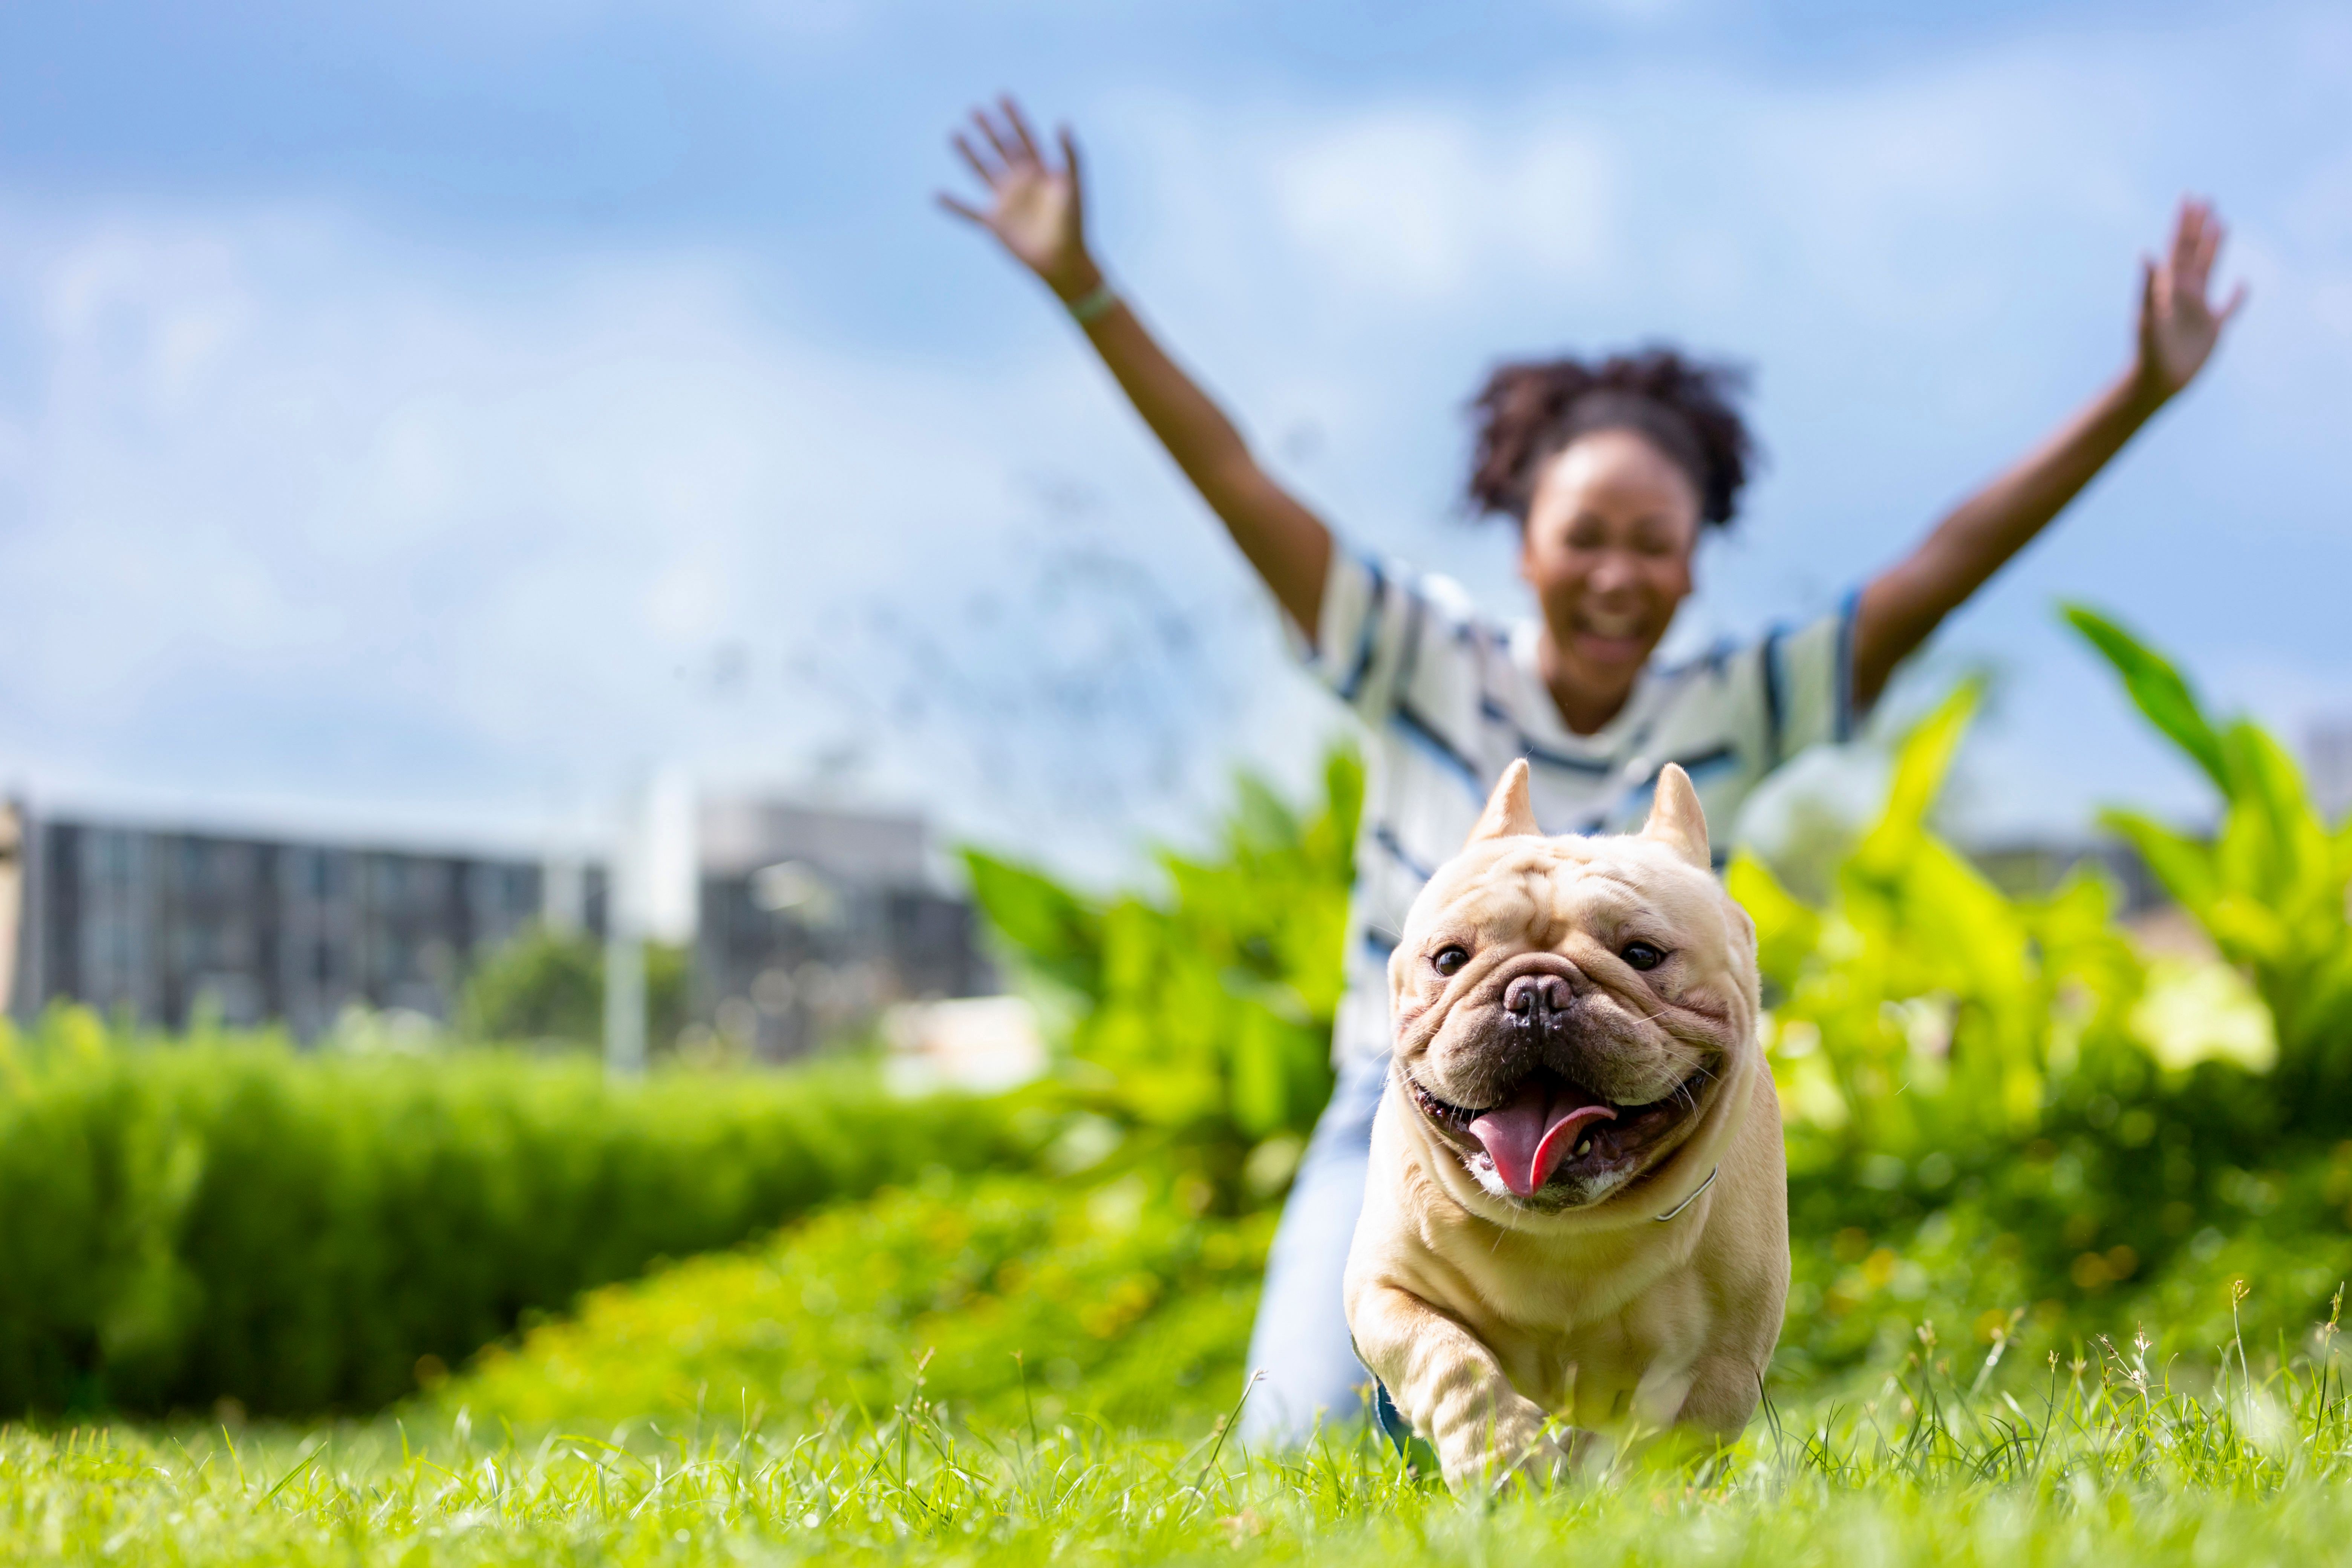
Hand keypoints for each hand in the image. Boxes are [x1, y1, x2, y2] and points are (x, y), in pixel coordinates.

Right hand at [938, 97, 1099, 302]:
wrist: (1063, 260)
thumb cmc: (1074, 224)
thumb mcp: (1073, 186)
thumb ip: (1070, 155)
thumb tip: (1063, 122)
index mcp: (1040, 171)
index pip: (1024, 137)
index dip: (1013, 118)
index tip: (1002, 96)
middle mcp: (1020, 182)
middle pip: (1000, 149)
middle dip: (988, 129)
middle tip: (974, 109)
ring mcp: (1005, 201)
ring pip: (982, 171)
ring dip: (968, 153)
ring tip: (955, 134)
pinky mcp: (994, 222)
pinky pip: (968, 212)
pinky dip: (953, 205)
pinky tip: (936, 195)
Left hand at [2134, 197, 2246, 401]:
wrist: (2155, 381)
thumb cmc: (2148, 350)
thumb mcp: (2148, 316)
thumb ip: (2147, 286)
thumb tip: (2144, 253)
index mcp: (2169, 287)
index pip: (2178, 247)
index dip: (2184, 222)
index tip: (2189, 196)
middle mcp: (2184, 293)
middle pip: (2194, 251)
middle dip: (2199, 226)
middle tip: (2206, 200)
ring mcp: (2199, 309)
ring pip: (2210, 269)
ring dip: (2215, 247)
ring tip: (2221, 223)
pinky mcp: (2213, 329)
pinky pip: (2229, 307)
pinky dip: (2238, 295)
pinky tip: (2244, 283)